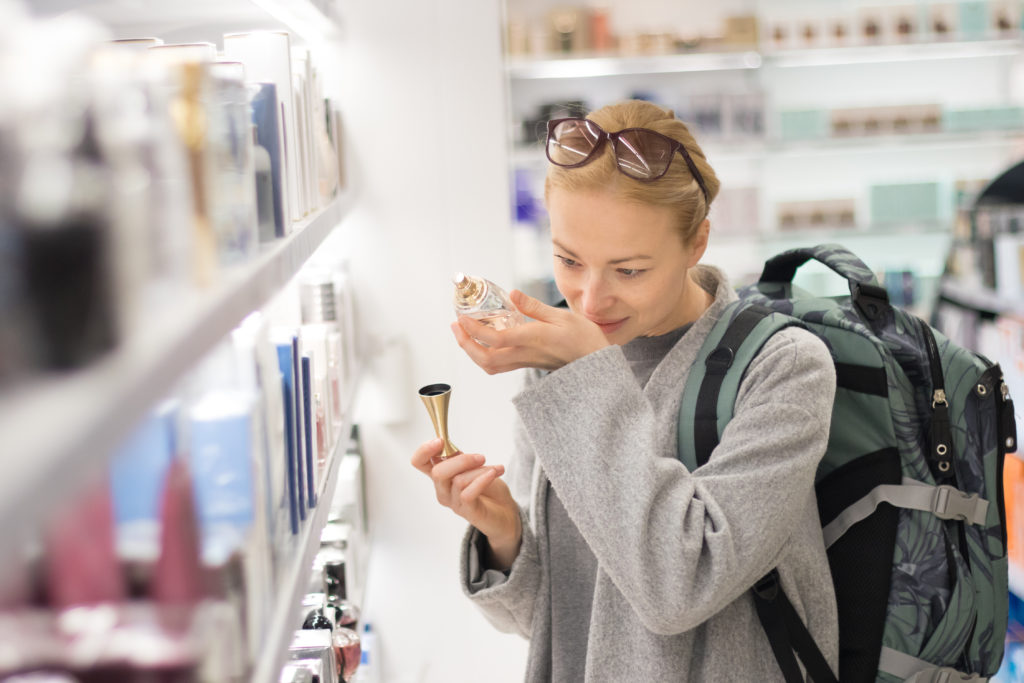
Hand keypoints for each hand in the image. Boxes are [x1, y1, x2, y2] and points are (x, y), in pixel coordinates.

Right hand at [411, 438, 521, 569]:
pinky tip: (494, 473)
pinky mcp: (468, 512)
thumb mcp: (474, 467)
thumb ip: (460, 458)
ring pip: (458, 481)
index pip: (419, 462)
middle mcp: (443, 490)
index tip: (440, 440)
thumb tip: (447, 444)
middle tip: (480, 458)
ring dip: (479, 471)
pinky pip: (468, 494)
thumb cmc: (488, 488)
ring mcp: (454, 502)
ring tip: (496, 468)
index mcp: (441, 475)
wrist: (506, 511)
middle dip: (461, 460)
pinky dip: (483, 480)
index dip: (424, 450)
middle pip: (437, 472)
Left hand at [452, 289, 608, 373]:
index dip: (473, 330)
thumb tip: (513, 293)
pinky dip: (484, 355)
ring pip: (490, 365)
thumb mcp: (561, 315)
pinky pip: (499, 366)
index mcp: (532, 339)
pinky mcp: (527, 364)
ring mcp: (525, 362)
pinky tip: (484, 341)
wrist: (595, 363)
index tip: (462, 318)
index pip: (494, 339)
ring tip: (464, 334)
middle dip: (465, 344)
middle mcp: (524, 354)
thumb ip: (534, 306)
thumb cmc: (583, 338)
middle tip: (456, 326)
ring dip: (472, 352)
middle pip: (485, 358)